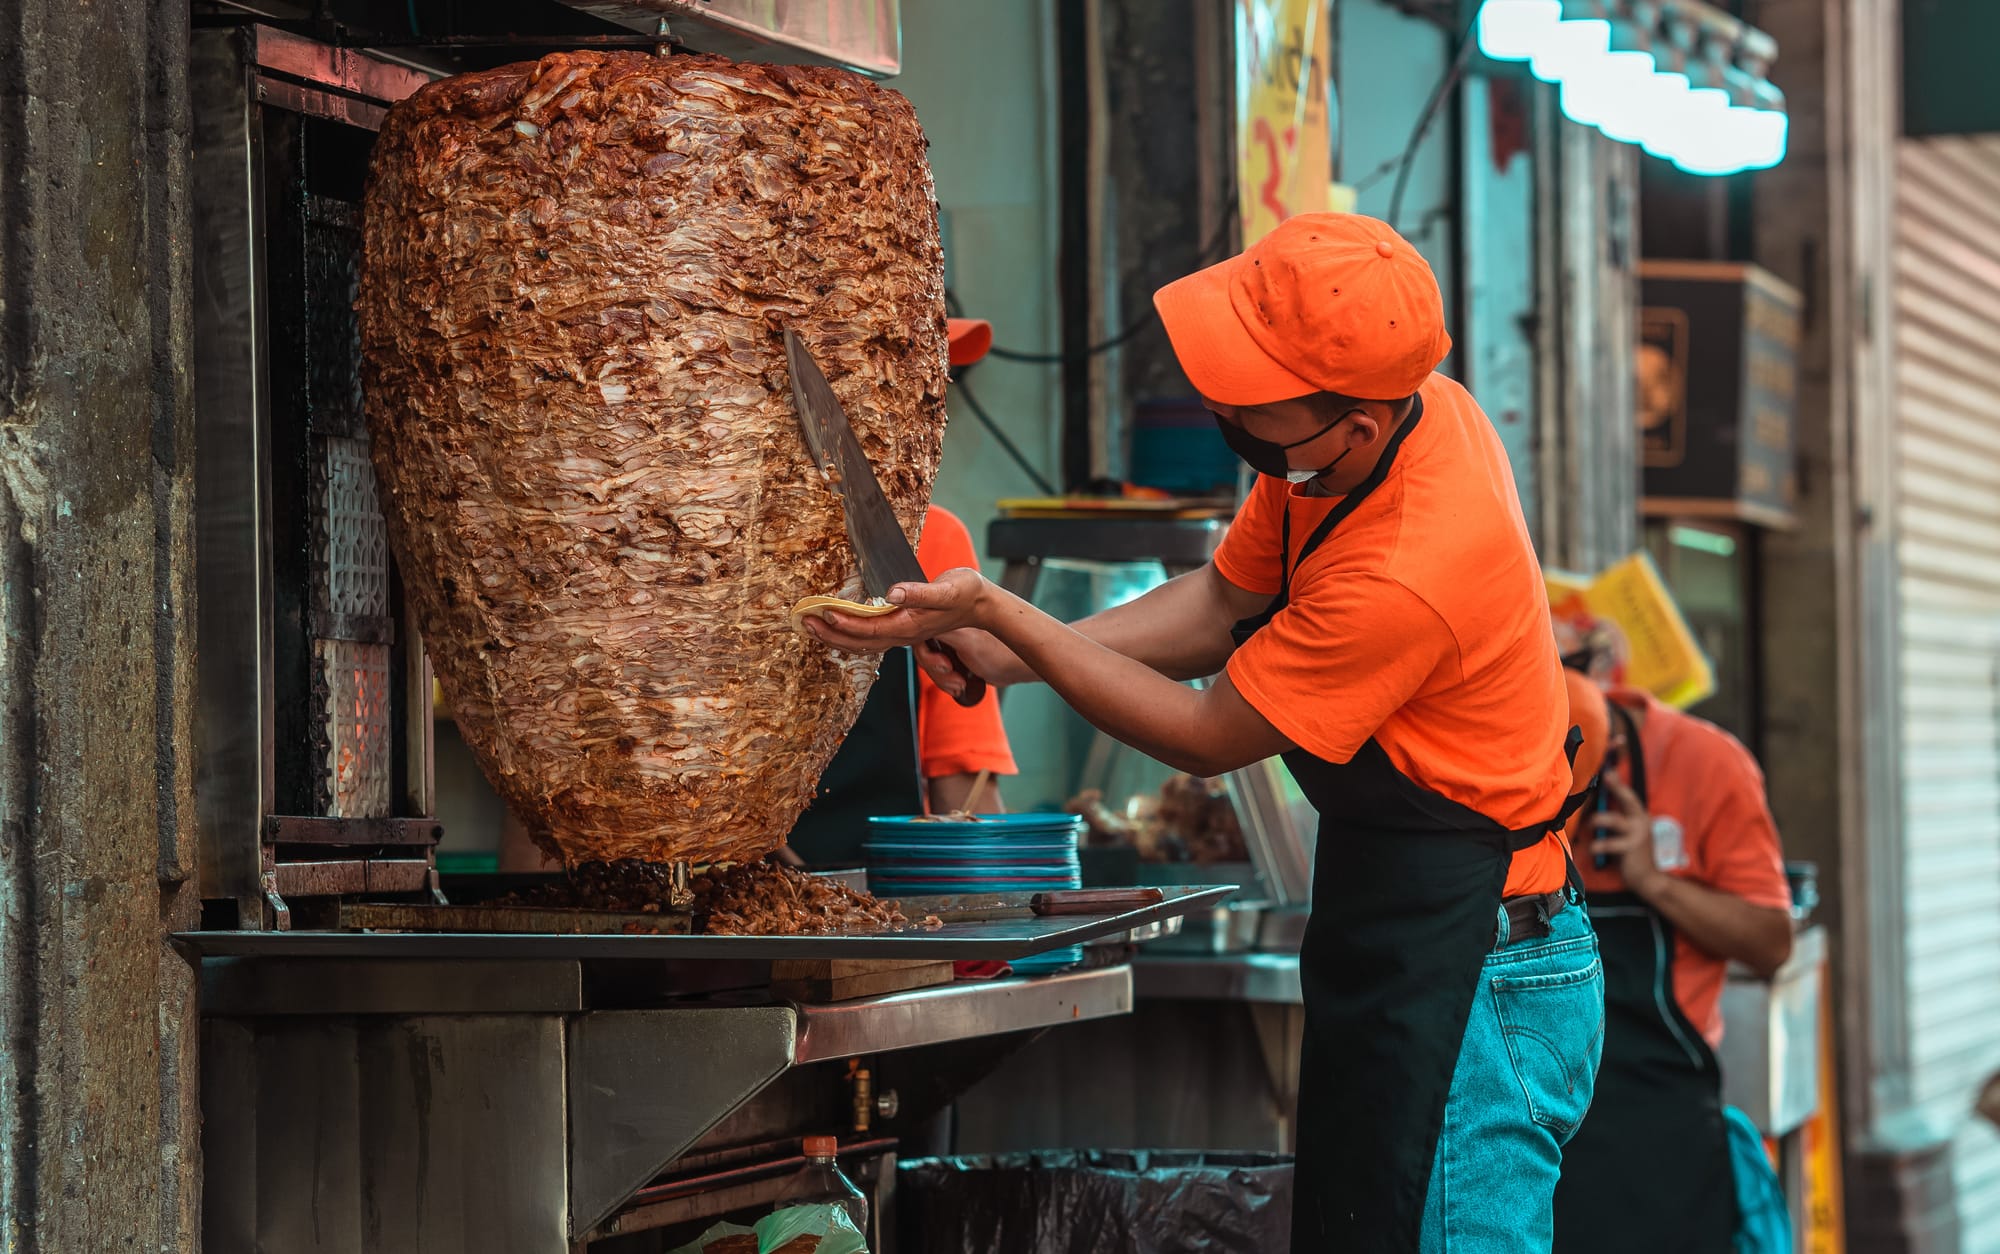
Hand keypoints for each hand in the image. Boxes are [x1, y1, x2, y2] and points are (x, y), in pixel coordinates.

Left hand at [804, 567, 993, 654]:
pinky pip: (868, 637)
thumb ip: (920, 592)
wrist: (980, 605)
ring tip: (811, 627)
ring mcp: (901, 633)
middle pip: (859, 642)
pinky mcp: (900, 628)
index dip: (846, 624)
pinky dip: (848, 634)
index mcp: (910, 626)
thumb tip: (894, 592)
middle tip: (805, 621)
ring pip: (861, 643)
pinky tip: (835, 627)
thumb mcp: (947, 589)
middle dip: (830, 634)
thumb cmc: (965, 594)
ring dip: (834, 637)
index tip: (826, 613)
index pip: (871, 629)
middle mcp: (902, 634)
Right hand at [917, 627, 1033, 689]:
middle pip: (922, 648)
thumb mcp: (968, 642)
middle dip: (934, 667)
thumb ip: (942, 631)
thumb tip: (918, 623)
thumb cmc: (1002, 652)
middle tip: (951, 672)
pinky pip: (938, 672)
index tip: (940, 661)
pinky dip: (945, 682)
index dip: (924, 648)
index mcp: (948, 615)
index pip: (919, 627)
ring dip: (941, 678)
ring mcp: (950, 643)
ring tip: (959, 684)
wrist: (1019, 668)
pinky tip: (959, 686)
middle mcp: (947, 626)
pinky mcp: (954, 658)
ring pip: (929, 662)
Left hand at [1591, 773, 1666, 898]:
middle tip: (1606, 774)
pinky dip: (1597, 845)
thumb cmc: (1631, 853)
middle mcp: (1640, 820)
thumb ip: (1616, 819)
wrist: (1648, 878)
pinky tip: (1592, 849)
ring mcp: (1637, 833)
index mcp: (1638, 815)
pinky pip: (1608, 843)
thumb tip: (1594, 807)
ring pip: (1613, 819)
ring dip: (1596, 821)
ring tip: (1590, 825)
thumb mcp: (1626, 833)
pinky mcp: (1631, 847)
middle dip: (1616, 786)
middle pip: (1628, 798)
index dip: (1619, 780)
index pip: (1628, 794)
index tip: (1610, 766)